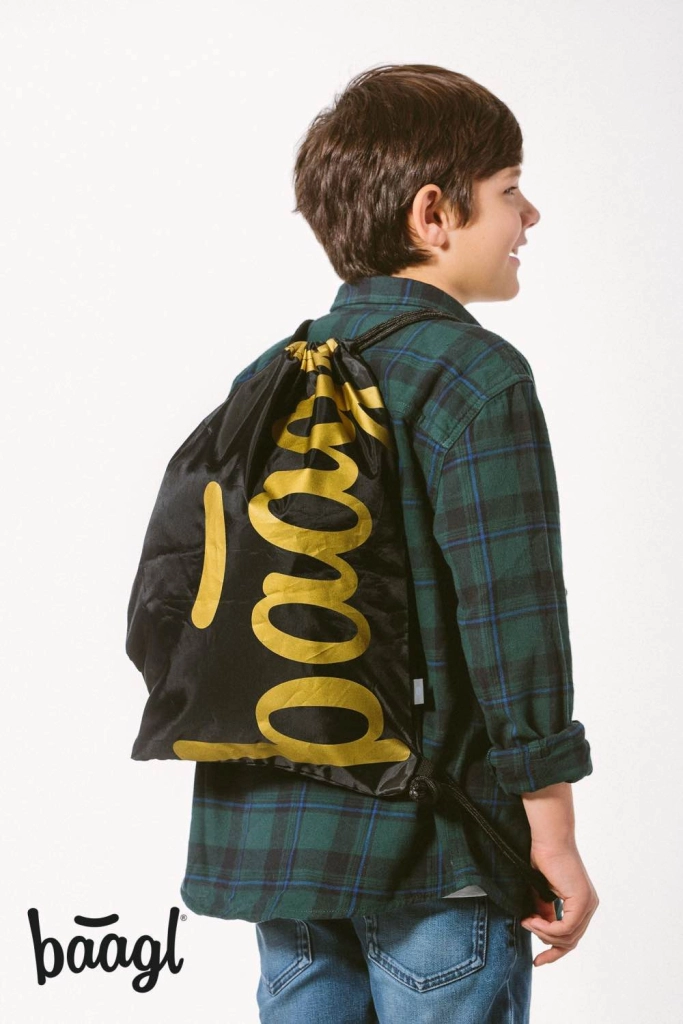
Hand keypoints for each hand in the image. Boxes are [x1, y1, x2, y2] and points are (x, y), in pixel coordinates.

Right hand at [520, 840, 598, 966]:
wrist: (548, 839)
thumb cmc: (543, 858)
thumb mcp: (542, 893)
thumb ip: (544, 912)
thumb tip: (540, 931)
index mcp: (582, 904)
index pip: (572, 937)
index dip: (554, 952)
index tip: (538, 961)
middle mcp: (589, 906)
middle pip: (570, 941)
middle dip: (547, 944)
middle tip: (526, 929)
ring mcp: (588, 904)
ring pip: (567, 938)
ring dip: (543, 933)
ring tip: (527, 920)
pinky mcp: (582, 901)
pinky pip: (564, 928)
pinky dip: (546, 928)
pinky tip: (533, 919)